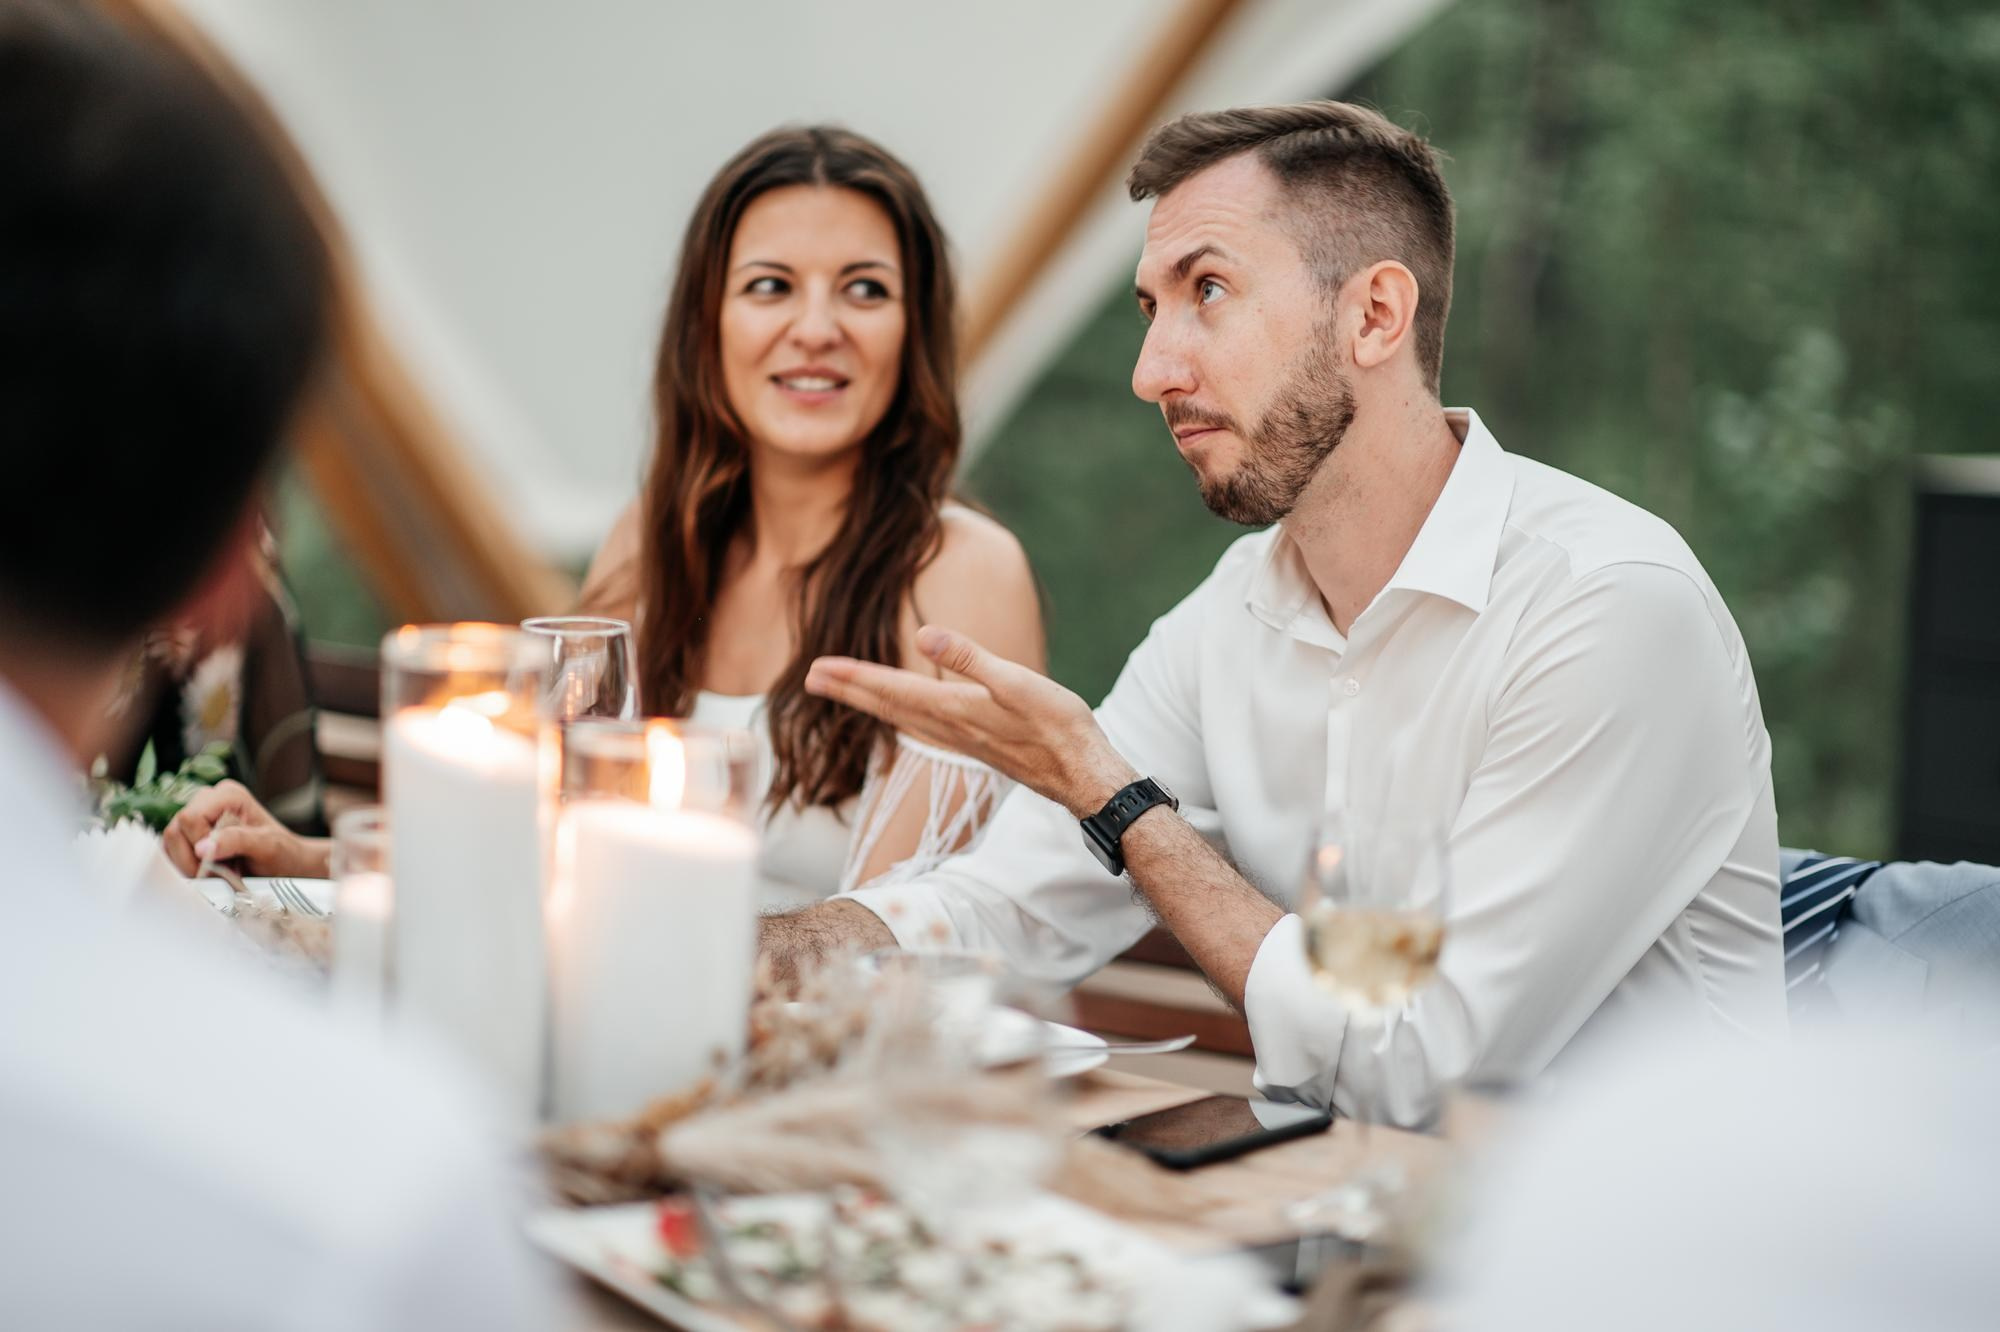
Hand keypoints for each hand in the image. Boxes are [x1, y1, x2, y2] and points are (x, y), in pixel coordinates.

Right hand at [162, 780, 331, 878]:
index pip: (190, 818)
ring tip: (219, 872)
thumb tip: (203, 848)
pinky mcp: (190, 834)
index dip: (198, 845)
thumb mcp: (267, 846)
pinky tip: (211, 872)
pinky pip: (173, 852)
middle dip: (193, 860)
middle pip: (175, 830)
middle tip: (220, 874)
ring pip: (170, 843)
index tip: (219, 864)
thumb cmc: (283, 852)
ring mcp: (198, 817)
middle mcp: (209, 800)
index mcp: (228, 795)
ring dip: (190, 865)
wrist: (288, 863)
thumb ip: (236, 842)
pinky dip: (188, 867)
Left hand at [805, 626, 1137, 817]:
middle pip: (886, 706)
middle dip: (847, 690)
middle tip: (810, 678)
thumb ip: (970, 659)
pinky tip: (900, 713)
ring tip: (842, 691)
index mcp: (953, 709)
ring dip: (868, 703)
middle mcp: (949, 728)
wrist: (1083, 775)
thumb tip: (925, 636)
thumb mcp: (1016, 681)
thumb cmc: (1057, 727)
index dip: (853, 677)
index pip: (891, 689)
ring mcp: (961, 740)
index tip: (817, 668)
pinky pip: (922, 727)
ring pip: (901, 718)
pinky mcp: (976, 745)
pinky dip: (898, 715)